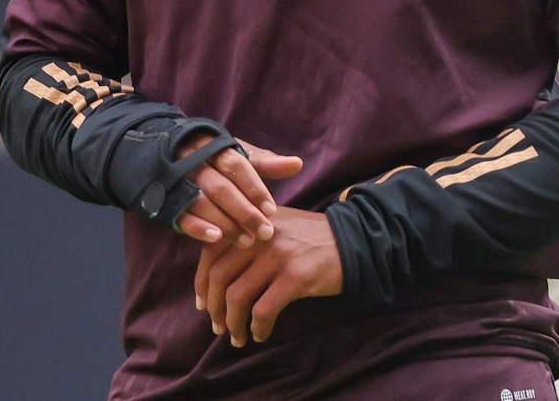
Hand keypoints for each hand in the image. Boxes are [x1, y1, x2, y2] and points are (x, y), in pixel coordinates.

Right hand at [173, 134, 303, 247]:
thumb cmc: (212, 157)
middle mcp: (193, 162)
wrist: (163, 153)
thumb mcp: (236, 153)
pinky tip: (216, 239)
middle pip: (221, 188)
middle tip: (265, 232)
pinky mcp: (164, 200)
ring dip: (225, 223)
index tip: (272, 210)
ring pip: (201, 203)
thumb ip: (264, 162)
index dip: (255, 188)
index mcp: (214, 147)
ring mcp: (175, 181)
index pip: (237, 166)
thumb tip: (298, 164)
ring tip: (246, 240)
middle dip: (245, 212)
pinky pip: (180, 215)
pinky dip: (197, 227)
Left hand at [197, 207, 343, 345]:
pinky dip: (257, 327)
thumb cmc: (314, 239)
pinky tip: (260, 334)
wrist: (357, 240)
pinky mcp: (296, 276)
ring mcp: (279, 255)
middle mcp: (262, 234)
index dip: (201, 282)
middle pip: (219, 276)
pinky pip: (263, 310)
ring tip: (237, 337)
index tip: (203, 303)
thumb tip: (215, 274)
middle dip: (214, 308)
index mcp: (253, 222)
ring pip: (237, 296)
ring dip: (233, 323)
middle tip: (218, 326)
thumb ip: (248, 237)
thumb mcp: (278, 226)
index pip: (211, 251)